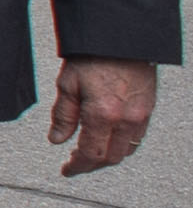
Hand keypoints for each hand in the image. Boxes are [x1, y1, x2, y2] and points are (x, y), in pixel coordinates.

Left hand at [52, 57, 157, 176]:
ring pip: (127, 149)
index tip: (67, 170)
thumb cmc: (92, 55)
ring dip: (109, 156)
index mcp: (103, 114)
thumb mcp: (67, 84)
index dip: (77, 167)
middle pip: (111, 157)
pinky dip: (123, 144)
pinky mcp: (149, 107)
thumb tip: (57, 140)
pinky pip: (138, 136)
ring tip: (91, 153)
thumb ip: (63, 116)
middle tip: (76, 164)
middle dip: (92, 165)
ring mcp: (142, 114)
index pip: (91, 154)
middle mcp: (126, 118)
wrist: (121, 36)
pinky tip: (110, 139)